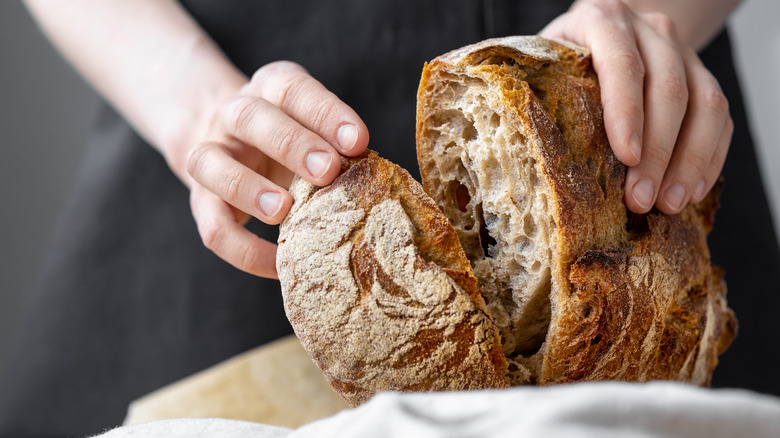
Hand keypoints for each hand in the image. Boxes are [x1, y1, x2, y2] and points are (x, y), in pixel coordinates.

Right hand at [184, 61, 368, 277]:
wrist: (229, 142)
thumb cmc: (292, 140)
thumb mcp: (314, 130)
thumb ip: (338, 148)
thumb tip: (380, 187)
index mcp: (270, 89)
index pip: (294, 90)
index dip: (326, 113)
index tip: (358, 142)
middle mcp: (233, 114)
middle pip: (250, 118)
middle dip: (291, 144)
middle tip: (328, 171)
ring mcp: (210, 154)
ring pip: (209, 163)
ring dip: (248, 188)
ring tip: (284, 211)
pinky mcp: (201, 201)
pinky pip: (213, 226)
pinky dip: (244, 250)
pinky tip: (279, 265)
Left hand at [540, 0, 732, 214]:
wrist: (603, 32)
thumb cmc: (561, 59)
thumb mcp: (542, 63)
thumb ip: (532, 92)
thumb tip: (512, 147)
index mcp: (602, 20)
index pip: (621, 62)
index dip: (627, 111)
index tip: (626, 157)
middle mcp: (649, 30)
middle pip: (668, 88)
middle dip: (657, 152)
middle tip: (640, 199)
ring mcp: (683, 52)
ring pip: (705, 104)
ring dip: (689, 161)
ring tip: (670, 204)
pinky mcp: (704, 77)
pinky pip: (719, 118)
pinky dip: (708, 158)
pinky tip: (690, 192)